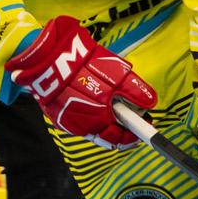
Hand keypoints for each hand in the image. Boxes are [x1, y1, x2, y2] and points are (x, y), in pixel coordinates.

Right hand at [5, 15, 156, 146]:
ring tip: (115, 109)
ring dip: (108, 125)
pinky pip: (83, 126)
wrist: (47, 59)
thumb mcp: (115, 71)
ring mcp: (71, 124)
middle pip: (109, 138)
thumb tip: (150, 103)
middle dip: (122, 129)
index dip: (135, 133)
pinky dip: (93, 119)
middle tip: (132, 116)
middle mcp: (84, 126)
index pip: (122, 138)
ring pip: (96, 133)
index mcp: (99, 117)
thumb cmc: (83, 63)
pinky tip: (98, 107)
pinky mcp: (61, 119)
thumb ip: (133, 90)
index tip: (145, 125)